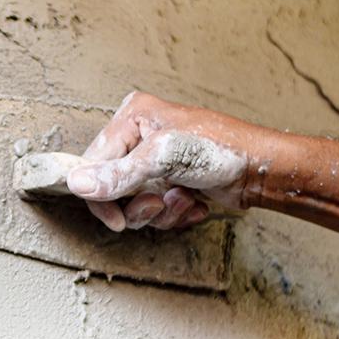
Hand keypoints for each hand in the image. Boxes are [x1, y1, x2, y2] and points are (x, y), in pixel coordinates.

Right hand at [67, 92, 256, 231]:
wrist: (262, 170)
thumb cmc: (222, 149)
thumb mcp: (164, 159)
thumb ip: (118, 174)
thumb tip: (77, 183)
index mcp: (132, 117)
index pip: (93, 164)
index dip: (100, 197)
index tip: (117, 220)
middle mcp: (139, 137)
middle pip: (111, 188)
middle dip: (139, 205)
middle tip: (159, 203)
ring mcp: (154, 162)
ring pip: (133, 204)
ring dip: (160, 211)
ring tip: (184, 198)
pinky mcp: (168, 181)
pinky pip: (154, 210)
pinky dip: (173, 213)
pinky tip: (194, 201)